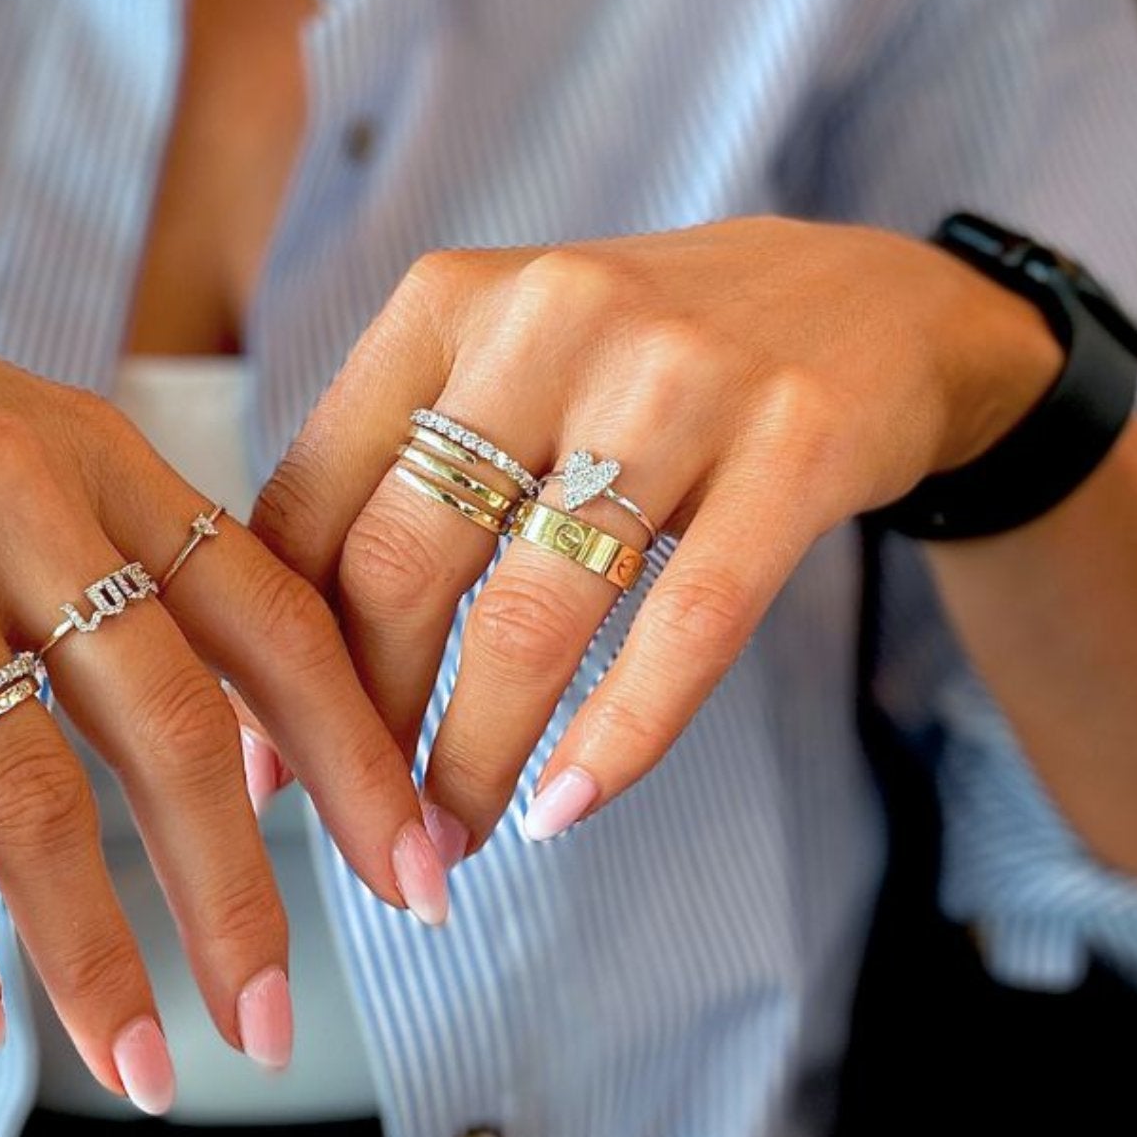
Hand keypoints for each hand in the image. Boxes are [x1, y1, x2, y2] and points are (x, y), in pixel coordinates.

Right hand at [0, 213, 435, 1107]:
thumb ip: (122, 559)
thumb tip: (250, 734)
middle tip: (274, 1028)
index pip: (272, 619)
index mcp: (93, 450)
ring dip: (93, 950)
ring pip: (26, 783)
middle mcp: (8, 490)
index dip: (359, 759)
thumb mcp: (7, 432)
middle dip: (239, 898)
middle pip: (171, 726)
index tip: (418, 877)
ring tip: (140, 1067)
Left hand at [251, 218, 1060, 857]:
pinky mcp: (795, 439)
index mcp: (446, 300)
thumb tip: (269, 689)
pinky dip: (619, 737)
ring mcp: (677, 375)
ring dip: (475, 755)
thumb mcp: (502, 372)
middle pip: (401, 564)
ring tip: (451, 836)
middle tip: (365, 824)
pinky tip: (566, 808)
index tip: (269, 765)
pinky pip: (688, 626)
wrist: (868, 302)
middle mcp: (548, 317)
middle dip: (363, 724)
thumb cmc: (640, 365)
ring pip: (531, 613)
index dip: (272, 653)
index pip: (311, 501)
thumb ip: (393, 485)